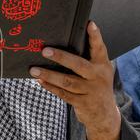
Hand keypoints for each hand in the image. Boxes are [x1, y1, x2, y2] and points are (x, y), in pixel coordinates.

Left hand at [30, 22, 119, 137]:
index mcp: (102, 65)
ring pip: (67, 81)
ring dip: (49, 75)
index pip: (99, 48)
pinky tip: (40, 80)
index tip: (90, 24)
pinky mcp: (82, 103)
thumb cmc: (96, 86)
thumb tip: (60, 46)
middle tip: (45, 50)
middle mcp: (98, 76)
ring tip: (34, 69)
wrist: (105, 115)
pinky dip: (50, 87)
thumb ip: (87, 60)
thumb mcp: (98, 72)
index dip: (95, 36)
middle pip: (78, 65)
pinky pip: (63, 93)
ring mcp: (90, 91)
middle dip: (61, 57)